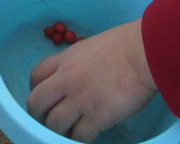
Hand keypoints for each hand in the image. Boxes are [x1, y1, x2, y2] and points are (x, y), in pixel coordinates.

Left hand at [27, 20, 157, 142]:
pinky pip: (79, 135)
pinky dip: (81, 137)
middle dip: (39, 115)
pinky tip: (90, 132)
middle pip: (36, 103)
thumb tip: (75, 76)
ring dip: (59, 130)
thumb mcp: (89, 47)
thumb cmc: (124, 45)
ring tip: (71, 129)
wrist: (144, 53)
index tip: (46, 97)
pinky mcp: (98, 116)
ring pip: (54, 124)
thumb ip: (77, 63)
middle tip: (50, 120)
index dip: (36, 90)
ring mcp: (81, 99)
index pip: (35, 77)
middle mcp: (67, 80)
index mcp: (64, 60)